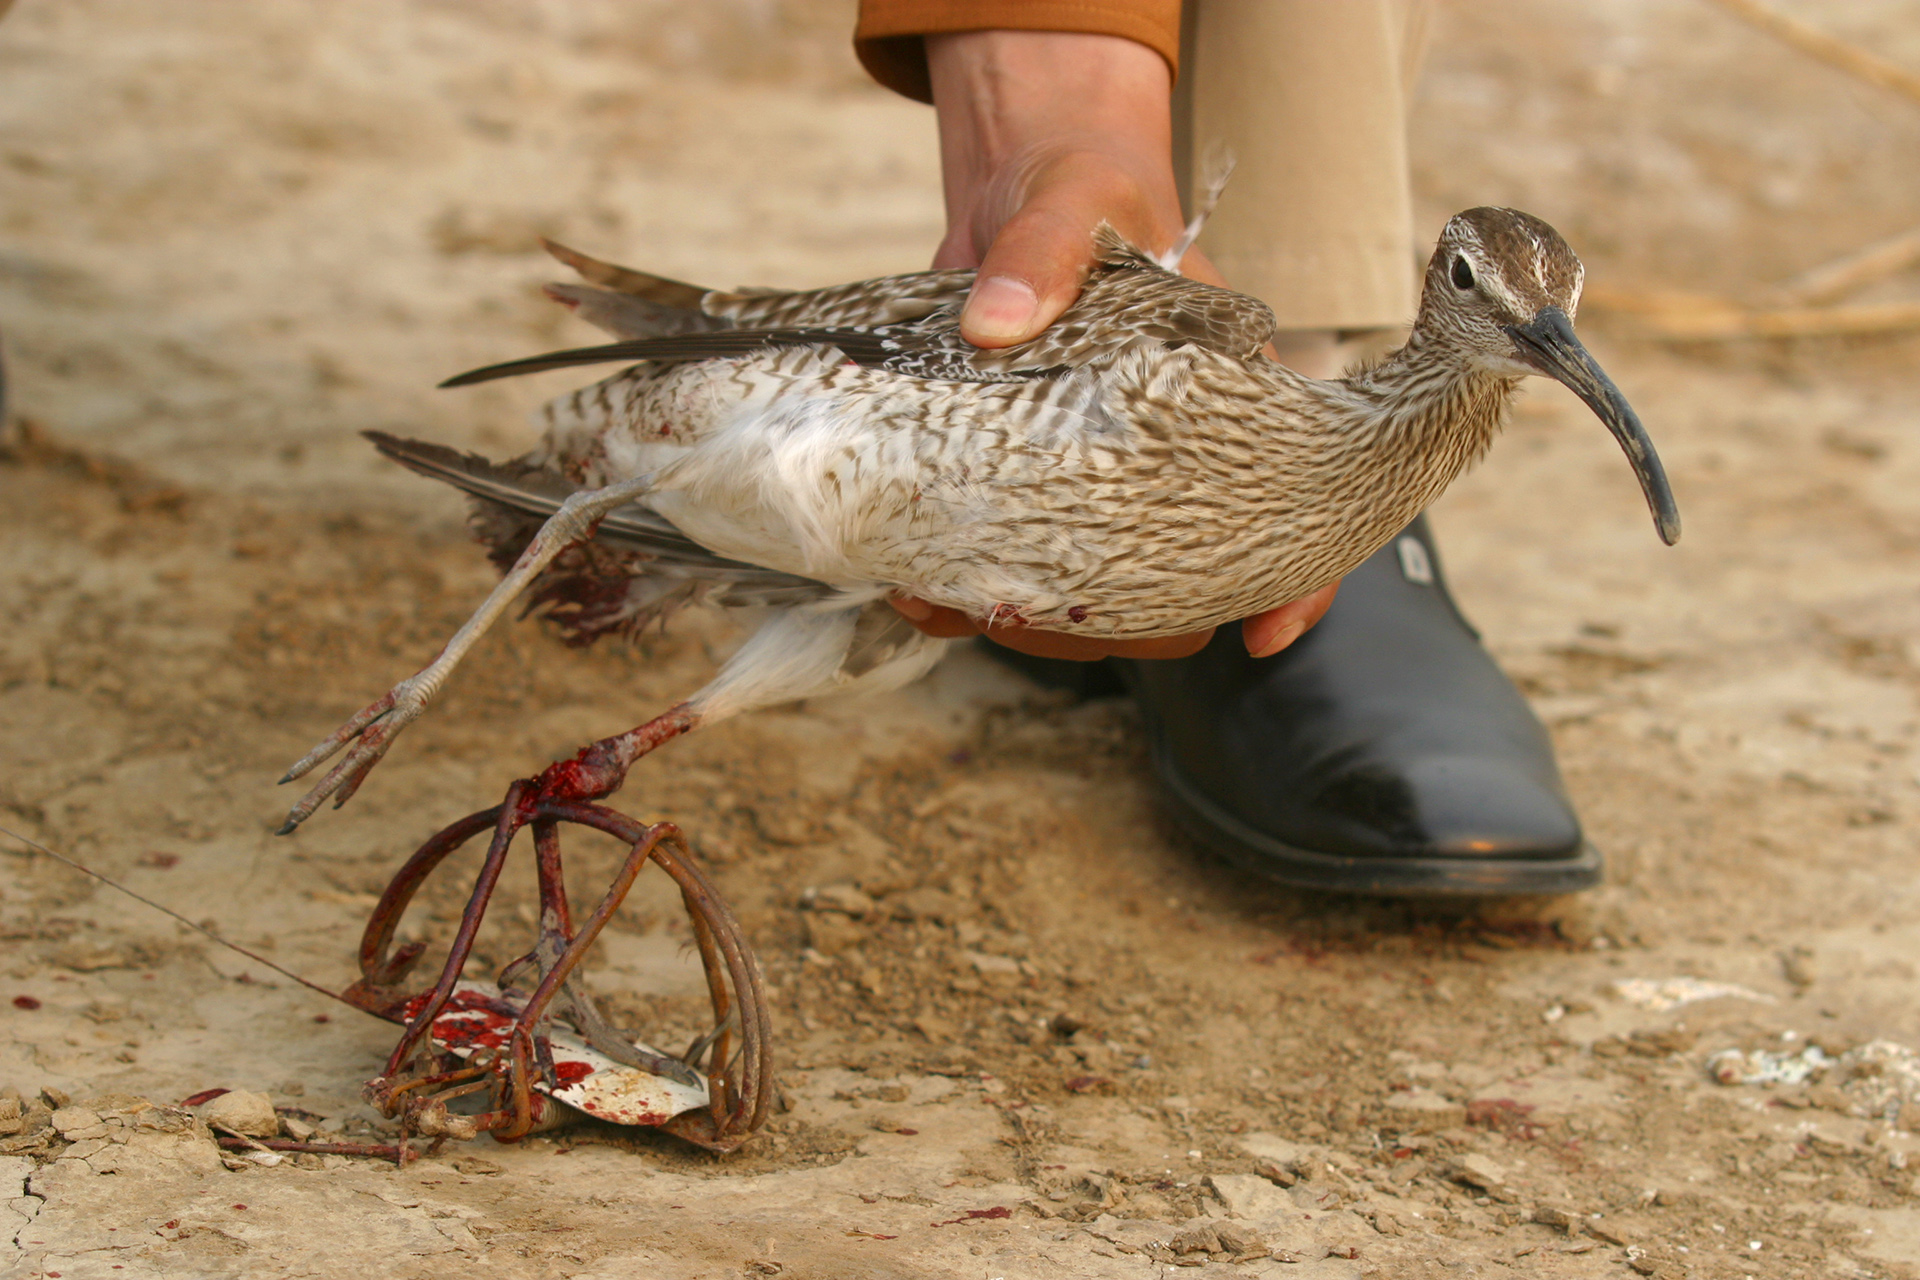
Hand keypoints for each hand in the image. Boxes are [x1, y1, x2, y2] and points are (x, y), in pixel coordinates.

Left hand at [887, 30, 1340, 660]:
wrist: (1018, 186)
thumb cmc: (1082, 185)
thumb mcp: (1076, 200)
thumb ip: (1044, 251)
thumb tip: (994, 322)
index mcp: (1222, 401)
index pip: (1289, 503)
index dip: (1297, 583)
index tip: (1263, 637)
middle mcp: (1164, 460)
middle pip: (1173, 583)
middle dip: (1111, 622)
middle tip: (1030, 612)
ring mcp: (1088, 479)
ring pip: (1085, 593)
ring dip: (1022, 619)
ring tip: (944, 605)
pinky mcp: (1016, 478)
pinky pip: (1005, 560)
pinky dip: (959, 589)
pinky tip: (912, 587)